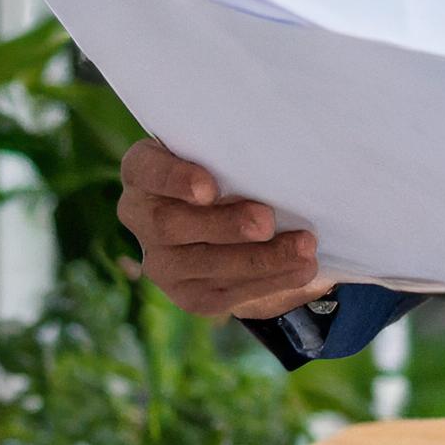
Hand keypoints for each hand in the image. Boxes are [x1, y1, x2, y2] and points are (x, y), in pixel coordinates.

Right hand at [117, 138, 330, 319]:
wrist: (237, 216)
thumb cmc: (234, 166)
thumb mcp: (229, 152)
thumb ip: (236, 153)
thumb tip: (279, 156)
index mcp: (144, 171)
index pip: (145, 169)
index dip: (173, 179)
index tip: (209, 188)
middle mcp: (141, 216)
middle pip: (170, 226)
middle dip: (224, 225)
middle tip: (267, 221)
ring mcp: (160, 260)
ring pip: (200, 265)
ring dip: (257, 259)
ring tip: (303, 248)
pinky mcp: (186, 292)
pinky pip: (222, 293)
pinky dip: (267, 281)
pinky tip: (299, 270)